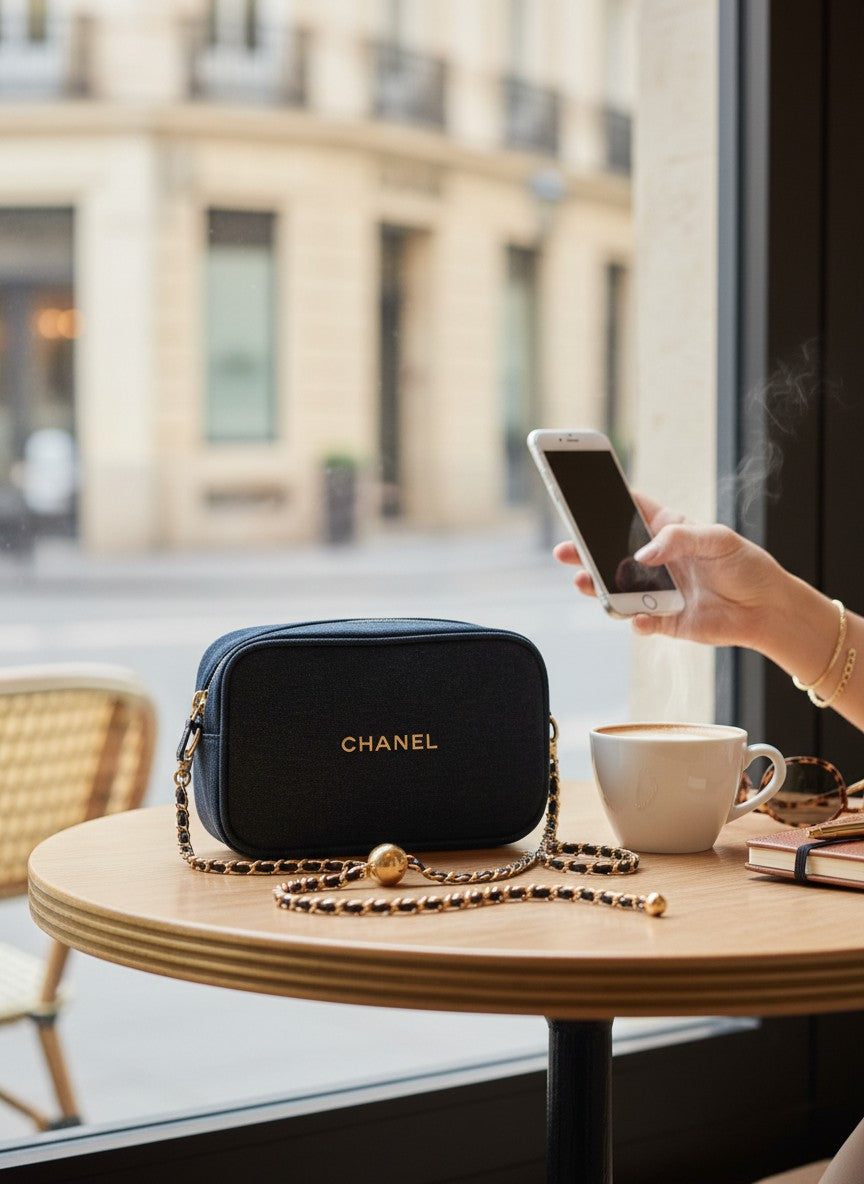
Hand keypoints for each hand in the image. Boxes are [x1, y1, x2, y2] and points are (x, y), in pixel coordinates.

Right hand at [553, 494, 782, 647]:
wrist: (767, 609)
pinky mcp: (663, 620)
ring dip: (597, 586)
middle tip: (565, 550)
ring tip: (584, 582)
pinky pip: (640, 621)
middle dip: (584, 550)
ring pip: (616, 588)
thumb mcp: (718, 539)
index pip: (630, 511)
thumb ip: (678, 540)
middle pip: (610, 552)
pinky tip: (637, 617)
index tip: (579, 497)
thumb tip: (642, 555)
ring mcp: (656, 591)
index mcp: (667, 531)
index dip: (605, 503)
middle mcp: (656, 560)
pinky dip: (635, 620)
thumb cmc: (746, 565)